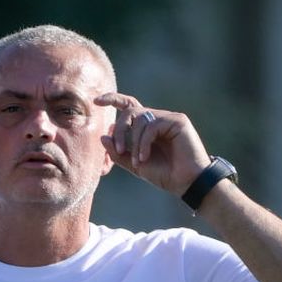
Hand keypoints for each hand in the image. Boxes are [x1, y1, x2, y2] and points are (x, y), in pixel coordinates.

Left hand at [95, 92, 212, 196]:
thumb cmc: (163, 174)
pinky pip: (152, 126)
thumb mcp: (134, 164)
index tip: (96, 101)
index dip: (113, 99)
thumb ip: (118, 153)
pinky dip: (144, 143)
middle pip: (130, 111)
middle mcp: (157, 119)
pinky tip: (144, 157)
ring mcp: (168, 118)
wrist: (185, 182)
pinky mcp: (178, 121)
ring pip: (140, 119)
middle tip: (118, 150)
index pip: (129, 106)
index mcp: (146, 127)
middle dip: (120, 130)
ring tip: (137, 161)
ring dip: (134, 142)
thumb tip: (103, 136)